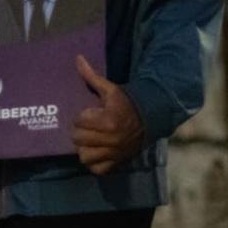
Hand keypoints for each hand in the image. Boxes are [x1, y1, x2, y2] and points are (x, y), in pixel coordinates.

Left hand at [71, 55, 144, 174]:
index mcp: (108, 120)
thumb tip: (78, 58)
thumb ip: (92, 76)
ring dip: (84, 148)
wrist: (150, 118)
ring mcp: (114, 153)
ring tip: (89, 140)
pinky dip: (94, 163)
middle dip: (80, 131)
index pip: (79, 121)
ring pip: (85, 156)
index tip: (88, 114)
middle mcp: (111, 139)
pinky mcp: (117, 162)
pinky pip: (97, 169)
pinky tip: (96, 152)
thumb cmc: (126, 102)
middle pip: (78, 139)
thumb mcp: (110, 89)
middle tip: (87, 126)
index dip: (81, 116)